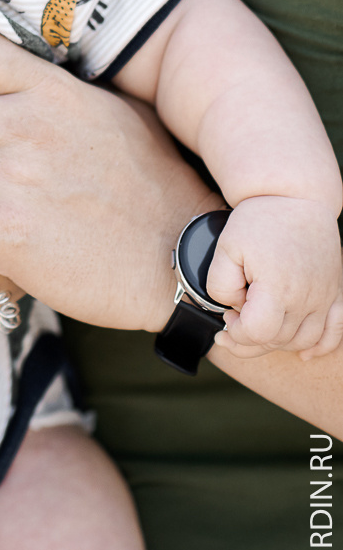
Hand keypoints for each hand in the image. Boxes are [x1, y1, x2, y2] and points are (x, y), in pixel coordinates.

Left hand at [209, 196, 342, 359]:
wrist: (294, 197)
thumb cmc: (259, 220)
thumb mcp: (225, 247)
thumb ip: (219, 286)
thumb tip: (232, 309)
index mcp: (278, 286)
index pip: (258, 334)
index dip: (236, 333)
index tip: (227, 318)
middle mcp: (307, 296)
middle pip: (278, 340)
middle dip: (250, 337)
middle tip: (234, 318)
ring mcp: (324, 296)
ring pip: (303, 340)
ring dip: (277, 341)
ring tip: (258, 324)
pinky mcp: (333, 292)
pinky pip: (335, 331)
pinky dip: (321, 346)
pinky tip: (304, 353)